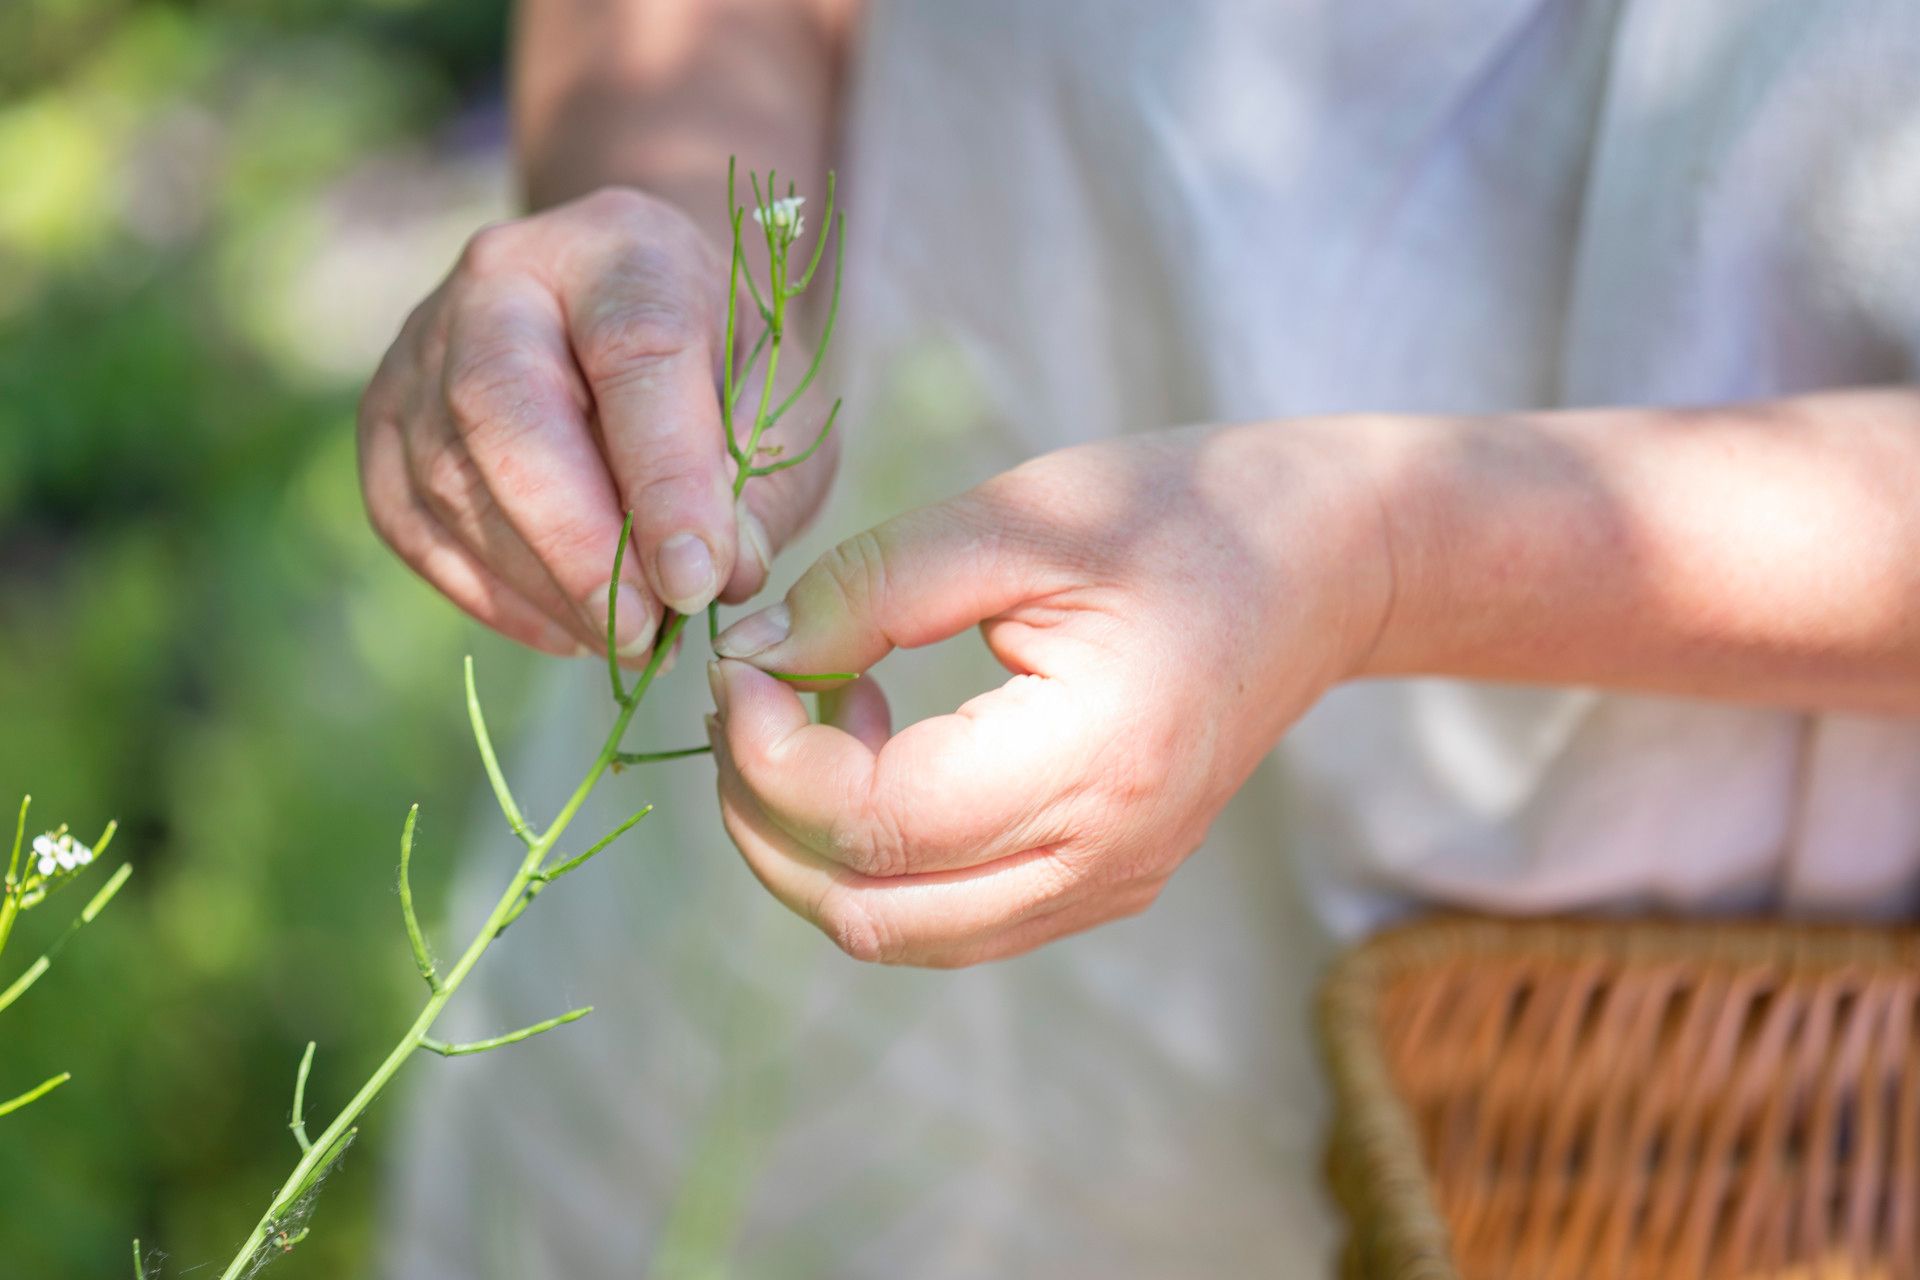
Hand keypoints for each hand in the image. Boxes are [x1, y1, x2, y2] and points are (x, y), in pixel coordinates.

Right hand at [357, 187, 837, 659]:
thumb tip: (720, 577)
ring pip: (451, 476)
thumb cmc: (724, 366)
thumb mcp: (782, 407)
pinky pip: (412, 522)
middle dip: (576, 543)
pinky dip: (490, 593)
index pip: (635, 352)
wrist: (640, 311)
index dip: (665, 477)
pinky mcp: (384, 416)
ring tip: (625, 640)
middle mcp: (502, 278)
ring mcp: (424, 343)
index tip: (698, 581)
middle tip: (643, 633)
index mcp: (622, 248)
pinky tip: (566, 628)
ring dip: (540, 583)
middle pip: (504, 407)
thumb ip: (763, 485)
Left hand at [705, 421, 1394, 965]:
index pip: (880, 821)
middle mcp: (1106, 858)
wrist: (1325, 563)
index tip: (739, 664)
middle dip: (766, 813)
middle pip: (868, 911)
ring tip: (815, 712)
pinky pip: (946, 916)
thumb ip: (875, 587)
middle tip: (749, 694)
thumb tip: (755, 658)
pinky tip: (880, 741)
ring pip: (897, 933)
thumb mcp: (1021, 515)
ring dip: (813, 843)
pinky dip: (875, 853)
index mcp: (1097, 760)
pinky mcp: (1102, 883)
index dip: (772, 753)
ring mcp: (1109, 886)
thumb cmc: (1182, 512)